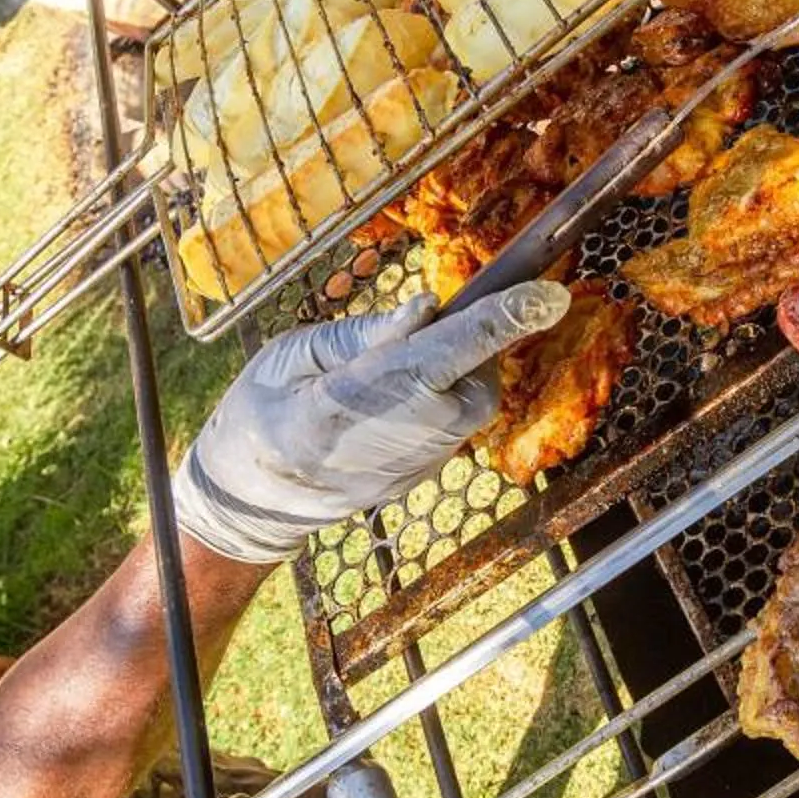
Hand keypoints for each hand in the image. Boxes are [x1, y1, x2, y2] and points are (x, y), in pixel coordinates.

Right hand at [170, 280, 568, 565]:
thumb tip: (429, 309)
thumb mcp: (295, 355)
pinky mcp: (424, 476)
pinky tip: (393, 402)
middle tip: (416, 333)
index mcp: (350, 400)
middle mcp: (396, 439)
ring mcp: (416, 466)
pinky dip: (440, 397)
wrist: (252, 499)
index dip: (497, 324)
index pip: (441, 355)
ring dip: (451, 373)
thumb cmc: (263, 411)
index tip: (546, 297)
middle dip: (466, 347)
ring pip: (470, 403)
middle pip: (474, 382)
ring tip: (391, 372)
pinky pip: (454, 423)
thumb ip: (367, 334)